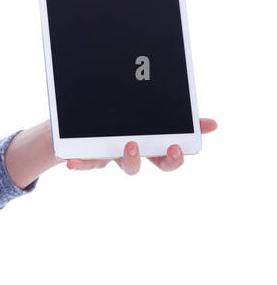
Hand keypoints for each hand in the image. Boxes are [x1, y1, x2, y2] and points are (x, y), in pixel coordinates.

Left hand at [66, 118, 217, 173]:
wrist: (81, 130)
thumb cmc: (123, 124)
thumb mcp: (148, 118)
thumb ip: (179, 120)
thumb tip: (213, 125)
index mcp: (148, 146)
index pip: (168, 157)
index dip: (175, 157)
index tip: (176, 146)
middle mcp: (131, 155)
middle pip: (148, 165)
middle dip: (156, 160)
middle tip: (159, 148)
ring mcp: (111, 158)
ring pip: (123, 165)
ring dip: (128, 158)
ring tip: (128, 145)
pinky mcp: (89, 158)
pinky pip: (85, 163)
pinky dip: (79, 163)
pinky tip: (72, 162)